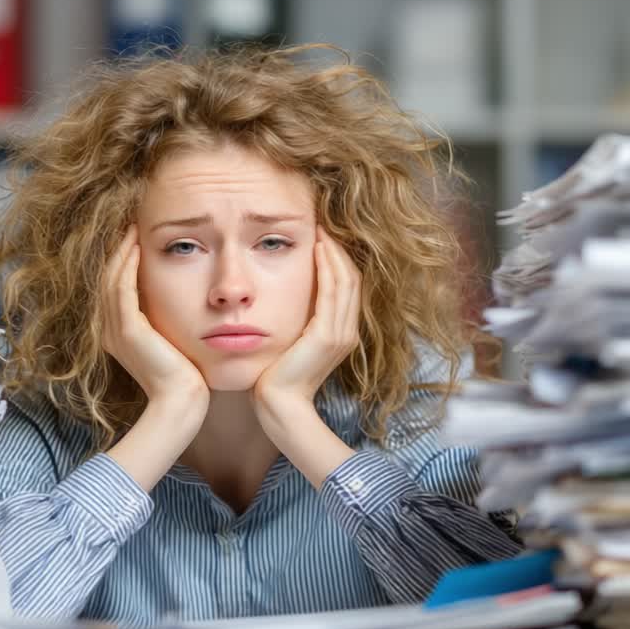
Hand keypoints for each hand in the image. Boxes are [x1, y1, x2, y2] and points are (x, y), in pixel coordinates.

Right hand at [102, 226, 208, 408]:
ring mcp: (116, 330)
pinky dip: (126, 264)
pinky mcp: (127, 329)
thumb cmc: (185, 376)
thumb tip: (181, 296)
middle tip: (129, 223)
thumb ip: (166, 319)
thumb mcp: (172, 340)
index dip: (120, 260)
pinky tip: (136, 245)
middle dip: (117, 249)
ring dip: (120, 250)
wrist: (181, 401)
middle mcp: (110, 330)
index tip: (134, 236)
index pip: (113, 287)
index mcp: (118, 333)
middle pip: (106, 278)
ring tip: (131, 227)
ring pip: (110, 279)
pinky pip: (120, 287)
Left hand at [252, 228, 361, 419]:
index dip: (340, 259)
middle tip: (324, 223)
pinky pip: (332, 292)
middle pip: (352, 279)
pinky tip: (317, 248)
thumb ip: (298, 322)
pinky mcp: (327, 335)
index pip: (348, 287)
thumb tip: (286, 299)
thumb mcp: (292, 343)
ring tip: (322, 229)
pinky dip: (327, 267)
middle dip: (339, 249)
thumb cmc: (277, 377)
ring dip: (334, 252)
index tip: (324, 236)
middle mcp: (347, 332)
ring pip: (346, 280)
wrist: (279, 405)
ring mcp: (340, 334)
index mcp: (342, 334)